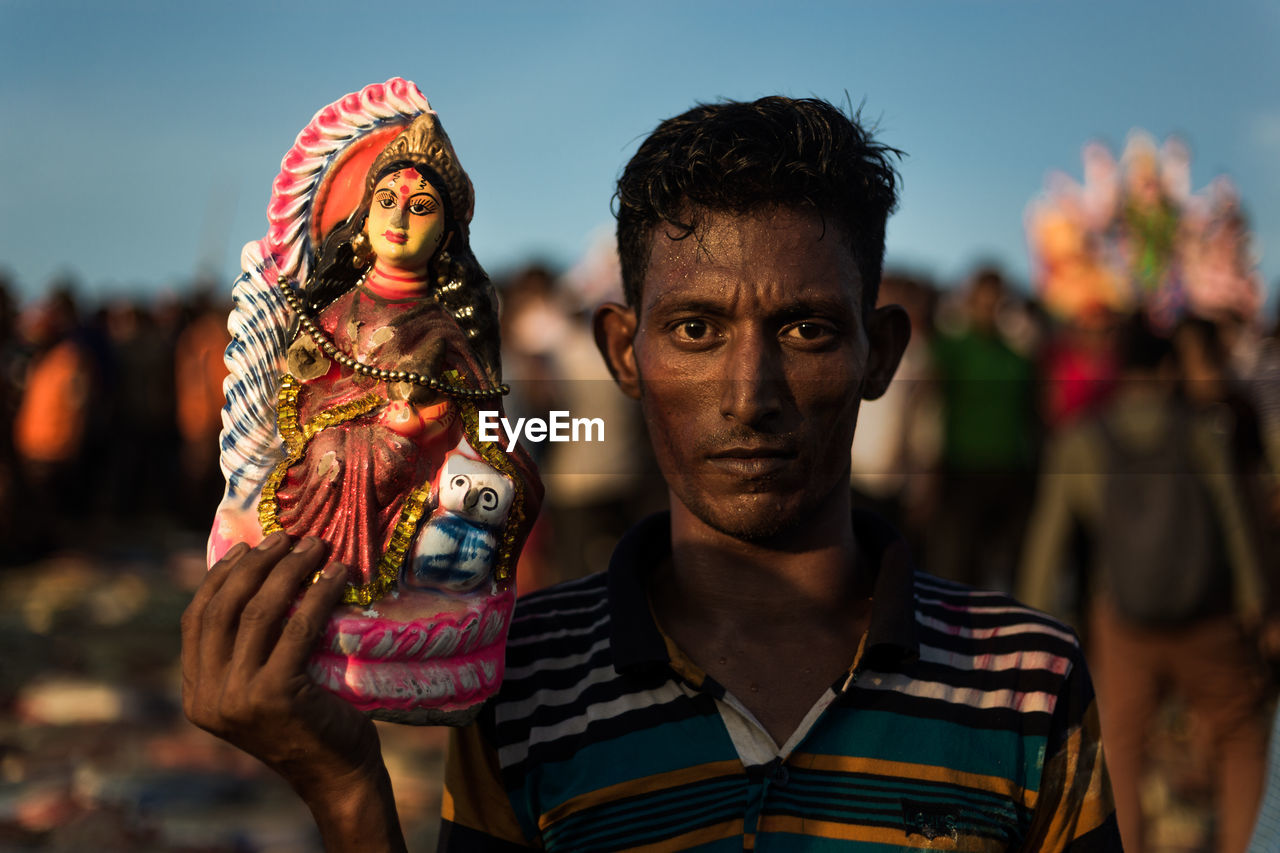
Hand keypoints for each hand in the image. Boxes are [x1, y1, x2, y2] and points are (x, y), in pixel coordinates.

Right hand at [181, 533, 405, 850]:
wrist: (336, 773)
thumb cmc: (307, 722)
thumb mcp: (261, 687)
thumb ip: (245, 650)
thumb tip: (253, 577)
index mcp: (197, 694)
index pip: (196, 621)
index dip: (220, 578)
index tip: (248, 549)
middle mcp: (209, 697)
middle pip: (224, 610)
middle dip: (256, 566)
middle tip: (287, 539)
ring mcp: (238, 698)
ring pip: (258, 613)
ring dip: (289, 571)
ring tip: (316, 547)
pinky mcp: (275, 695)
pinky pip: (297, 629)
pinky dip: (317, 595)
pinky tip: (336, 577)